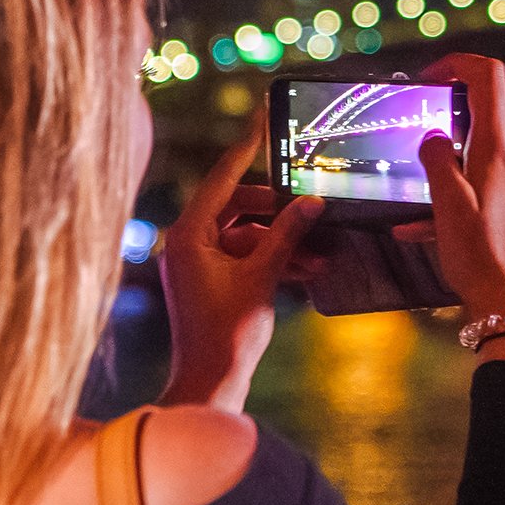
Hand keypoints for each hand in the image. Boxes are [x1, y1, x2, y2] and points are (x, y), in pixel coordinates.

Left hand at [160, 110, 324, 412]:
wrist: (209, 385)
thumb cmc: (227, 334)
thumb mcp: (263, 276)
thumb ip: (287, 234)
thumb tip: (310, 202)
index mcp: (187, 235)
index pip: (221, 179)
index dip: (247, 149)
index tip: (262, 119)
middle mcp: (185, 244)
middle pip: (237, 206)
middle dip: (278, 212)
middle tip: (311, 211)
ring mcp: (195, 264)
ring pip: (245, 234)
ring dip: (281, 242)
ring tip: (319, 252)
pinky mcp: (207, 282)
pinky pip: (242, 256)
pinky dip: (271, 260)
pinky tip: (306, 269)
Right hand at [392, 54, 504, 317]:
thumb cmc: (483, 261)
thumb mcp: (447, 208)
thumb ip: (437, 161)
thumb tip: (434, 136)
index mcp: (500, 150)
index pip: (488, 77)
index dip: (457, 64)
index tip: (429, 78)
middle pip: (480, 122)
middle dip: (442, 134)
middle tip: (411, 155)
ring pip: (480, 161)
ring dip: (447, 176)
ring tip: (415, 211)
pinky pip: (489, 190)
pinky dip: (461, 200)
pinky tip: (430, 232)